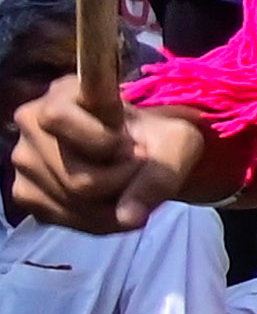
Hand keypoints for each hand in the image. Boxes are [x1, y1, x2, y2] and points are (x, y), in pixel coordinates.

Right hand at [11, 79, 194, 233]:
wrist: (143, 153)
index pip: (57, 117)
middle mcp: (30, 124)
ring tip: (128, 183)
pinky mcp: (26, 193)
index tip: (130, 144)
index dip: (101, 140)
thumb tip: (128, 217)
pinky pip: (66, 218)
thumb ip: (158, 177)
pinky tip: (114, 203)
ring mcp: (23, 160)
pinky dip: (100, 220)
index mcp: (62, 94)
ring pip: (73, 202)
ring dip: (114, 204)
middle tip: (138, 167)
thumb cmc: (157, 137)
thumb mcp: (176, 146)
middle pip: (77, 178)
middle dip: (122, 182)